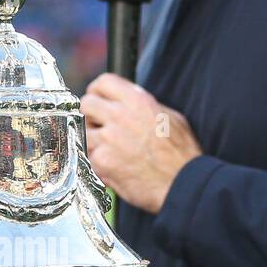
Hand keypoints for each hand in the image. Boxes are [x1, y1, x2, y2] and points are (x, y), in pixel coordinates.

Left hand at [80, 73, 201, 214]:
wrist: (181, 184)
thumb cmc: (181, 154)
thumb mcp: (170, 117)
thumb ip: (144, 106)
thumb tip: (129, 103)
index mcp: (137, 100)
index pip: (103, 82)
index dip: (99, 91)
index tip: (99, 99)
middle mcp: (119, 116)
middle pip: (87, 104)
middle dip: (92, 114)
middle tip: (101, 125)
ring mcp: (107, 139)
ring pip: (85, 131)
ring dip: (95, 139)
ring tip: (113, 149)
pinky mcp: (101, 161)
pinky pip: (90, 155)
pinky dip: (100, 161)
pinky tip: (116, 165)